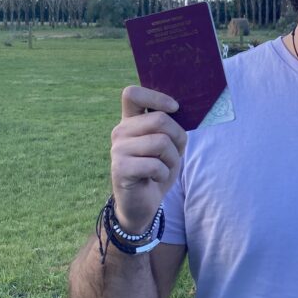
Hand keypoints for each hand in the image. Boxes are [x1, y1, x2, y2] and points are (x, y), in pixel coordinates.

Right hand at [110, 86, 187, 231]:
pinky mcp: (120, 168)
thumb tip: (179, 110)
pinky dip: (164, 174)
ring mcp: (118, 149)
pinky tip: (155, 179)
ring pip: (161, 142)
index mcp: (130, 121)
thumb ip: (170, 126)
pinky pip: (155, 165)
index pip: (132, 94)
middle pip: (159, 119)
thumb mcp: (168, 144)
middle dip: (178, 138)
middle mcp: (120, 131)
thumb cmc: (157, 170)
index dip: (156, 97)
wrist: (142, 203)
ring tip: (164, 168)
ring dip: (172, 159)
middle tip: (175, 153)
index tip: (175, 108)